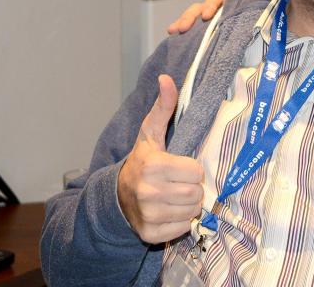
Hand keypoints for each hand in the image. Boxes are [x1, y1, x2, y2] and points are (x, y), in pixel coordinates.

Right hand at [117, 75, 204, 243]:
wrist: (117, 195)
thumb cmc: (142, 160)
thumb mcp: (151, 132)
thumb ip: (164, 106)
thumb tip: (167, 78)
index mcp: (153, 165)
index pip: (197, 172)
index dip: (192, 169)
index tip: (180, 166)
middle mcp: (149, 192)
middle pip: (196, 193)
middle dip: (192, 187)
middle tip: (179, 182)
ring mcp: (148, 215)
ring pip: (192, 211)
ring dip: (188, 204)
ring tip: (174, 195)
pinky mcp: (149, 234)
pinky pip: (182, 228)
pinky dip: (180, 221)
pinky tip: (168, 211)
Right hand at [165, 0, 255, 34]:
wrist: (249, 30)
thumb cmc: (249, 15)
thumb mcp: (252, 6)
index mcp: (223, 2)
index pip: (213, 1)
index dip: (209, 7)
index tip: (206, 16)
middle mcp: (211, 10)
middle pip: (197, 9)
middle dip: (189, 17)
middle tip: (184, 27)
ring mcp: (203, 21)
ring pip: (190, 19)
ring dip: (181, 22)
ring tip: (173, 30)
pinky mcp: (199, 32)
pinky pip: (188, 31)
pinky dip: (179, 31)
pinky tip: (172, 37)